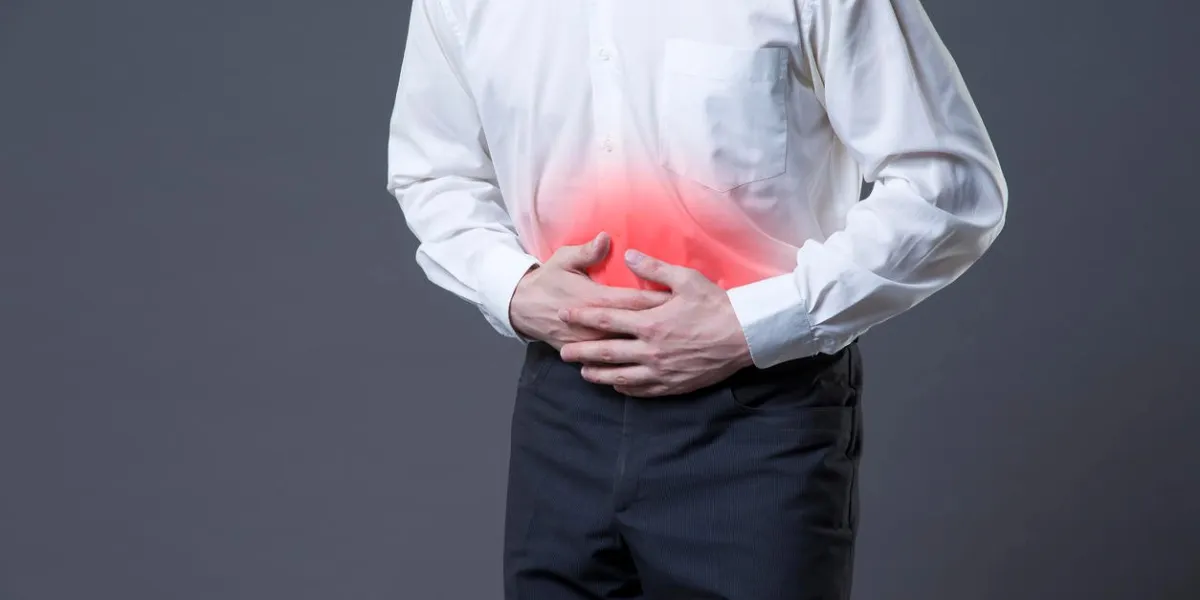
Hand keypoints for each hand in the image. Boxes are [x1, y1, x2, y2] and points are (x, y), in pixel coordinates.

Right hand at [509, 233, 670, 349]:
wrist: (522, 308)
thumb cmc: (548, 280)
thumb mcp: (564, 260)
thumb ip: (588, 251)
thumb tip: (606, 238)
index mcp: (594, 298)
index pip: (633, 301)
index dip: (657, 301)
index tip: (680, 300)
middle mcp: (595, 325)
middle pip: (635, 327)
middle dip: (661, 326)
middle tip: (689, 325)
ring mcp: (590, 343)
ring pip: (626, 348)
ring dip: (650, 347)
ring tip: (678, 348)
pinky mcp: (585, 355)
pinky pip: (612, 362)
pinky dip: (632, 363)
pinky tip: (652, 365)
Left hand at [557, 250, 753, 396]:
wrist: (745, 336)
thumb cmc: (716, 305)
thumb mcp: (686, 279)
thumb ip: (653, 268)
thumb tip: (627, 254)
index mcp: (650, 322)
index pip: (607, 319)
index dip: (583, 316)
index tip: (564, 315)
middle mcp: (651, 349)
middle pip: (607, 352)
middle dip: (581, 351)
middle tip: (562, 352)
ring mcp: (661, 370)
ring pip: (621, 376)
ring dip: (599, 374)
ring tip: (583, 372)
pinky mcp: (674, 384)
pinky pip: (643, 390)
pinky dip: (626, 388)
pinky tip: (616, 385)